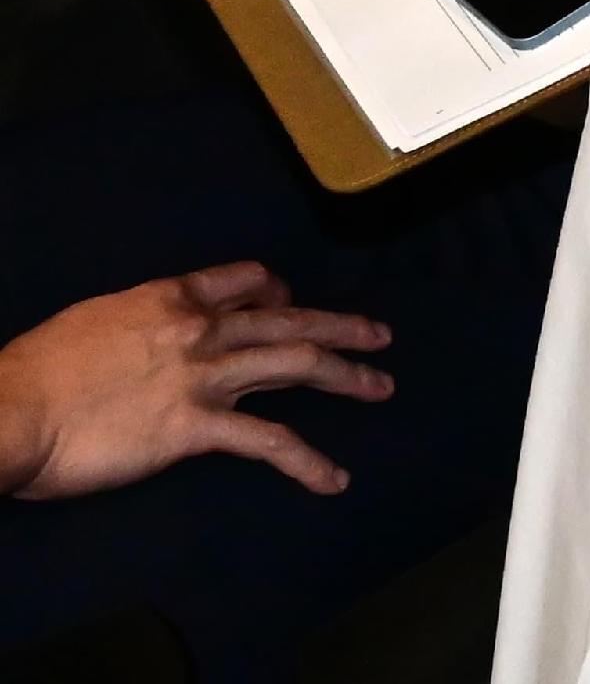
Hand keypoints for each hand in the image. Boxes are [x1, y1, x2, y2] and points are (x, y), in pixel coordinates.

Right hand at [0, 265, 390, 501]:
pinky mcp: (195, 428)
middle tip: (380, 335)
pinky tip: (334, 478)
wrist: (10, 410)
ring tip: (382, 386)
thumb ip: (138, 327)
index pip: (245, 280)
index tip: (292, 302)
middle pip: (288, 320)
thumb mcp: (93, 323)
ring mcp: (202, 378)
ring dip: (347, 376)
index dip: (277, 291)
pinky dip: (307, 461)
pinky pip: (267, 442)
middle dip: (340, 327)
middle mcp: (198, 330)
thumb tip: (151, 339)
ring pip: (296, 366)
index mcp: (169, 299)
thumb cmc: (34, 373)